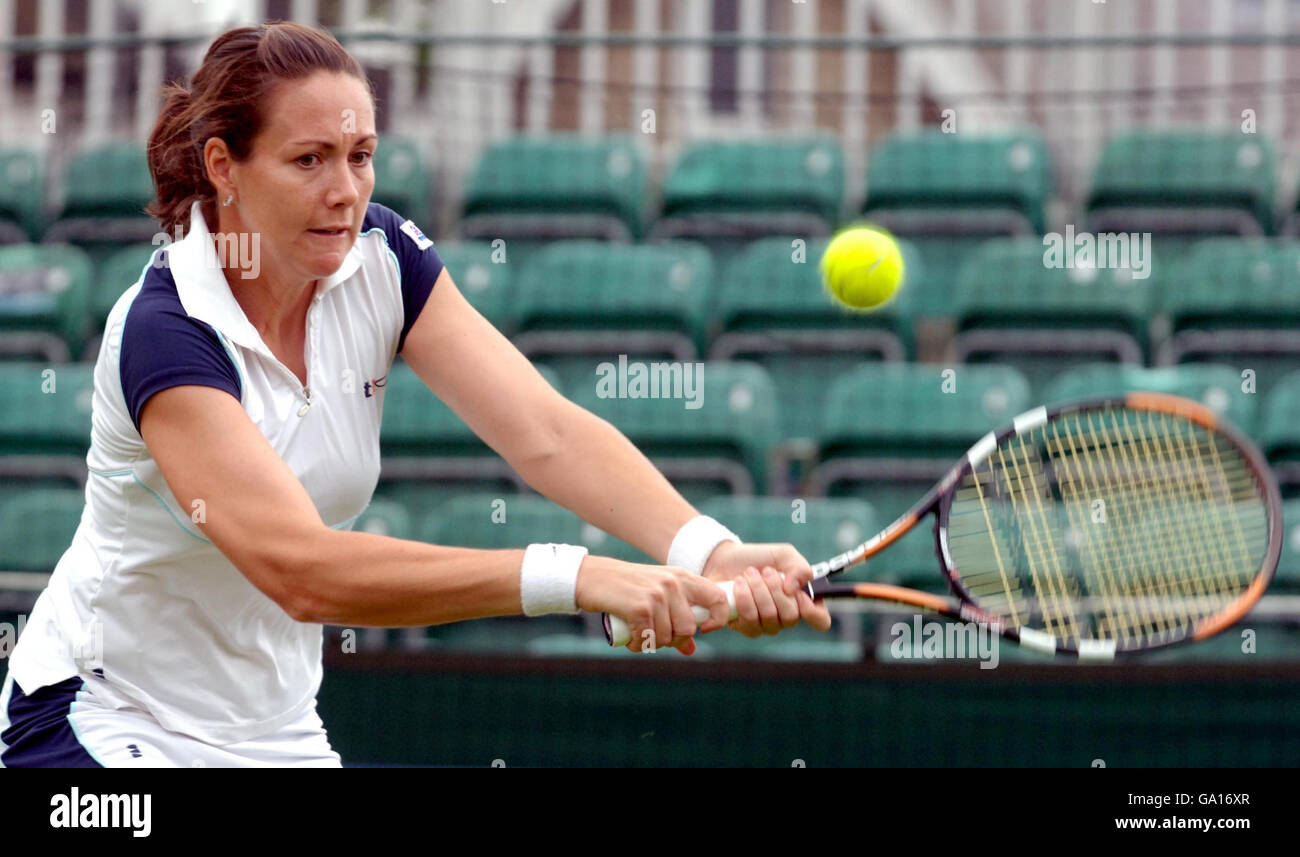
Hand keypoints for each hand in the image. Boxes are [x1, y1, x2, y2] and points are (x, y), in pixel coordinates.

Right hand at [575, 555, 730, 654]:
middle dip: (673, 639)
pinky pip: (648, 638)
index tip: (702, 630)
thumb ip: (676, 619)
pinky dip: (639, 645)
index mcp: (682, 577)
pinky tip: (633, 640)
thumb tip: (692, 650)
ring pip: (668, 636)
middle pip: (689, 627)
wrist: (592, 577)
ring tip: (640, 636)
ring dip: (652, 644)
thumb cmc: (627, 589)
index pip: (718, 598)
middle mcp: (672, 583)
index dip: (717, 619)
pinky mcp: (640, 607)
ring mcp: (657, 594)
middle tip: (656, 636)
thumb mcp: (657, 597)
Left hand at [701, 542, 832, 637]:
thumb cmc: (759, 559)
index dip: (813, 611)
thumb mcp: (784, 555)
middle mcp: (786, 618)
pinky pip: (749, 620)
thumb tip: (793, 589)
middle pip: (791, 616)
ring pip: (769, 616)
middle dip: (775, 588)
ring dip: (758, 590)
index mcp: (802, 602)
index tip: (799, 594)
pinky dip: (744, 597)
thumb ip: (799, 567)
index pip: (820, 620)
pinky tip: (739, 585)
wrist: (726, 560)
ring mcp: (766, 626)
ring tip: (749, 574)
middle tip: (766, 571)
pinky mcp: (746, 628)